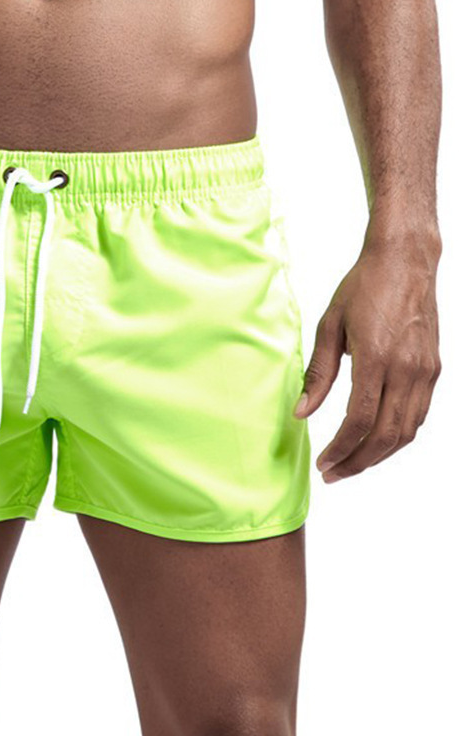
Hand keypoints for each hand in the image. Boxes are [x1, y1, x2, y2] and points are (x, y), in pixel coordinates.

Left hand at [293, 235, 441, 482]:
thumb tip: (302, 412)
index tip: (322, 463)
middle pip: (385, 435)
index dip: (340, 448)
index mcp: (375, 358)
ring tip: (351, 464)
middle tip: (332, 474)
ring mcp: (425, 371)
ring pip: (406, 431)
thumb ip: (318, 374)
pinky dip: (398, 436)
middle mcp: (406, 369)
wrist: (405, 261)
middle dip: (357, 461)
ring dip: (379, 455)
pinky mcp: (434, 369)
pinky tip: (376, 441)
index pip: (359, 420)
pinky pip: (418, 415)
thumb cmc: (362, 288)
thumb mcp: (328, 327)